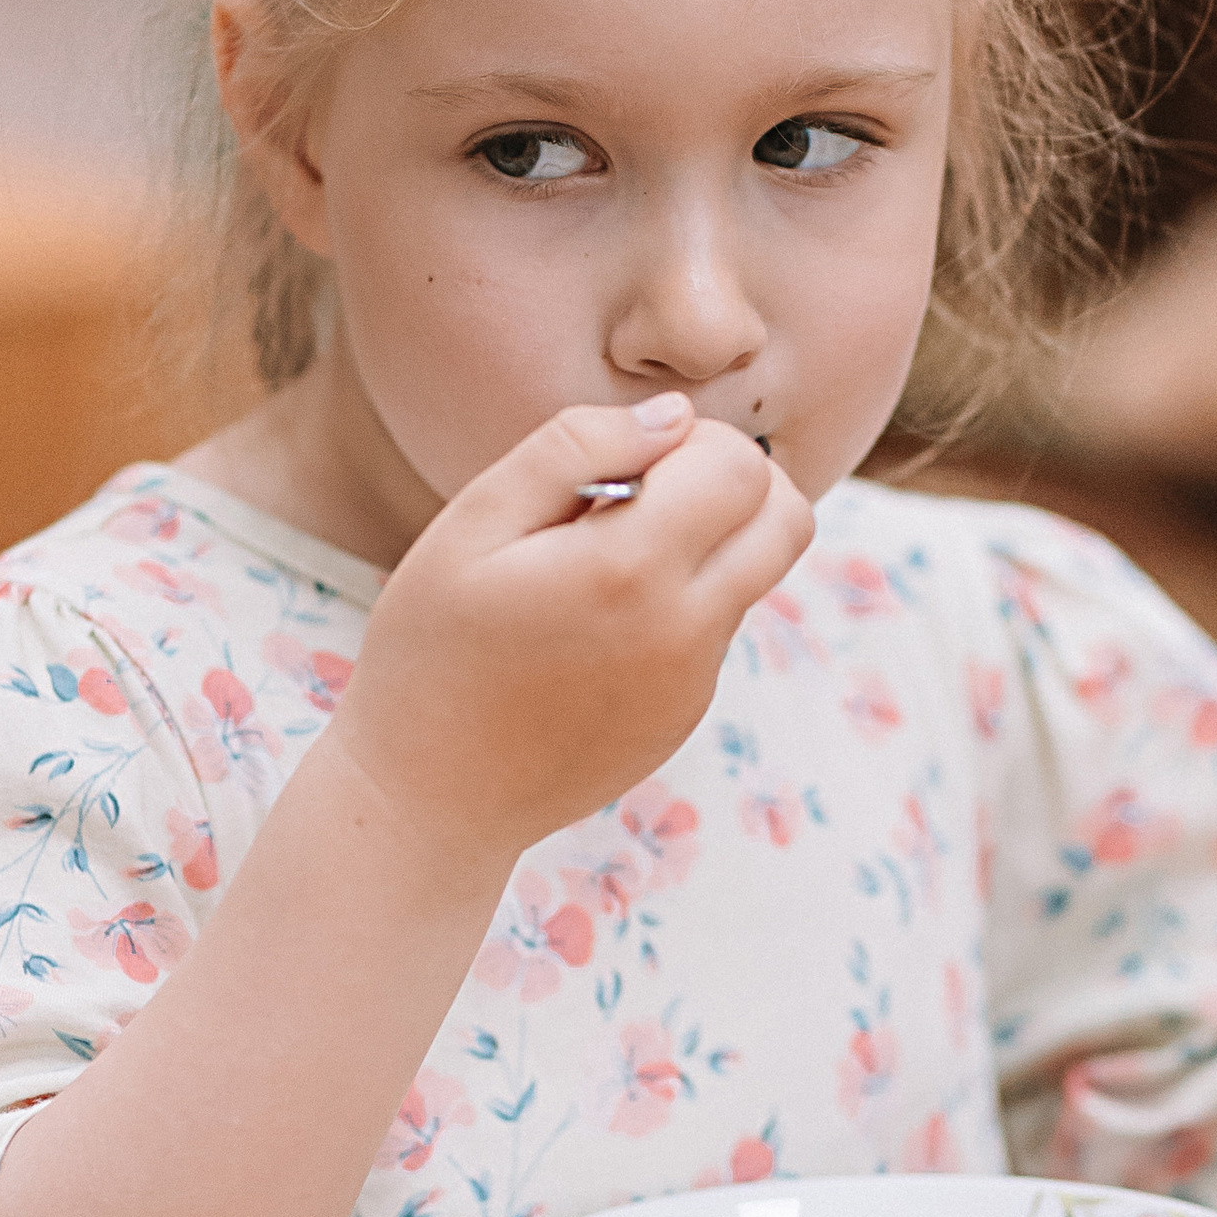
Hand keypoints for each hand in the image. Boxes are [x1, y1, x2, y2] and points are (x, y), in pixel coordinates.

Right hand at [331, 397, 811, 868]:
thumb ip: (573, 448)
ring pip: (758, 571)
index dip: (693, 439)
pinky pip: (716, 627)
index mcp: (629, 570)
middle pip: (787, 516)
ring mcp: (695, 682)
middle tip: (646, 490)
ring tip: (608, 557)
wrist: (428, 800)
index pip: (740, 465)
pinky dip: (679, 600)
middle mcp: (685, 630)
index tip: (624, 460)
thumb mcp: (472, 525)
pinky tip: (593, 624)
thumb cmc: (430, 651)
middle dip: (735, 479)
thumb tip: (674, 416)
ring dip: (709, 539)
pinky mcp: (687, 715)